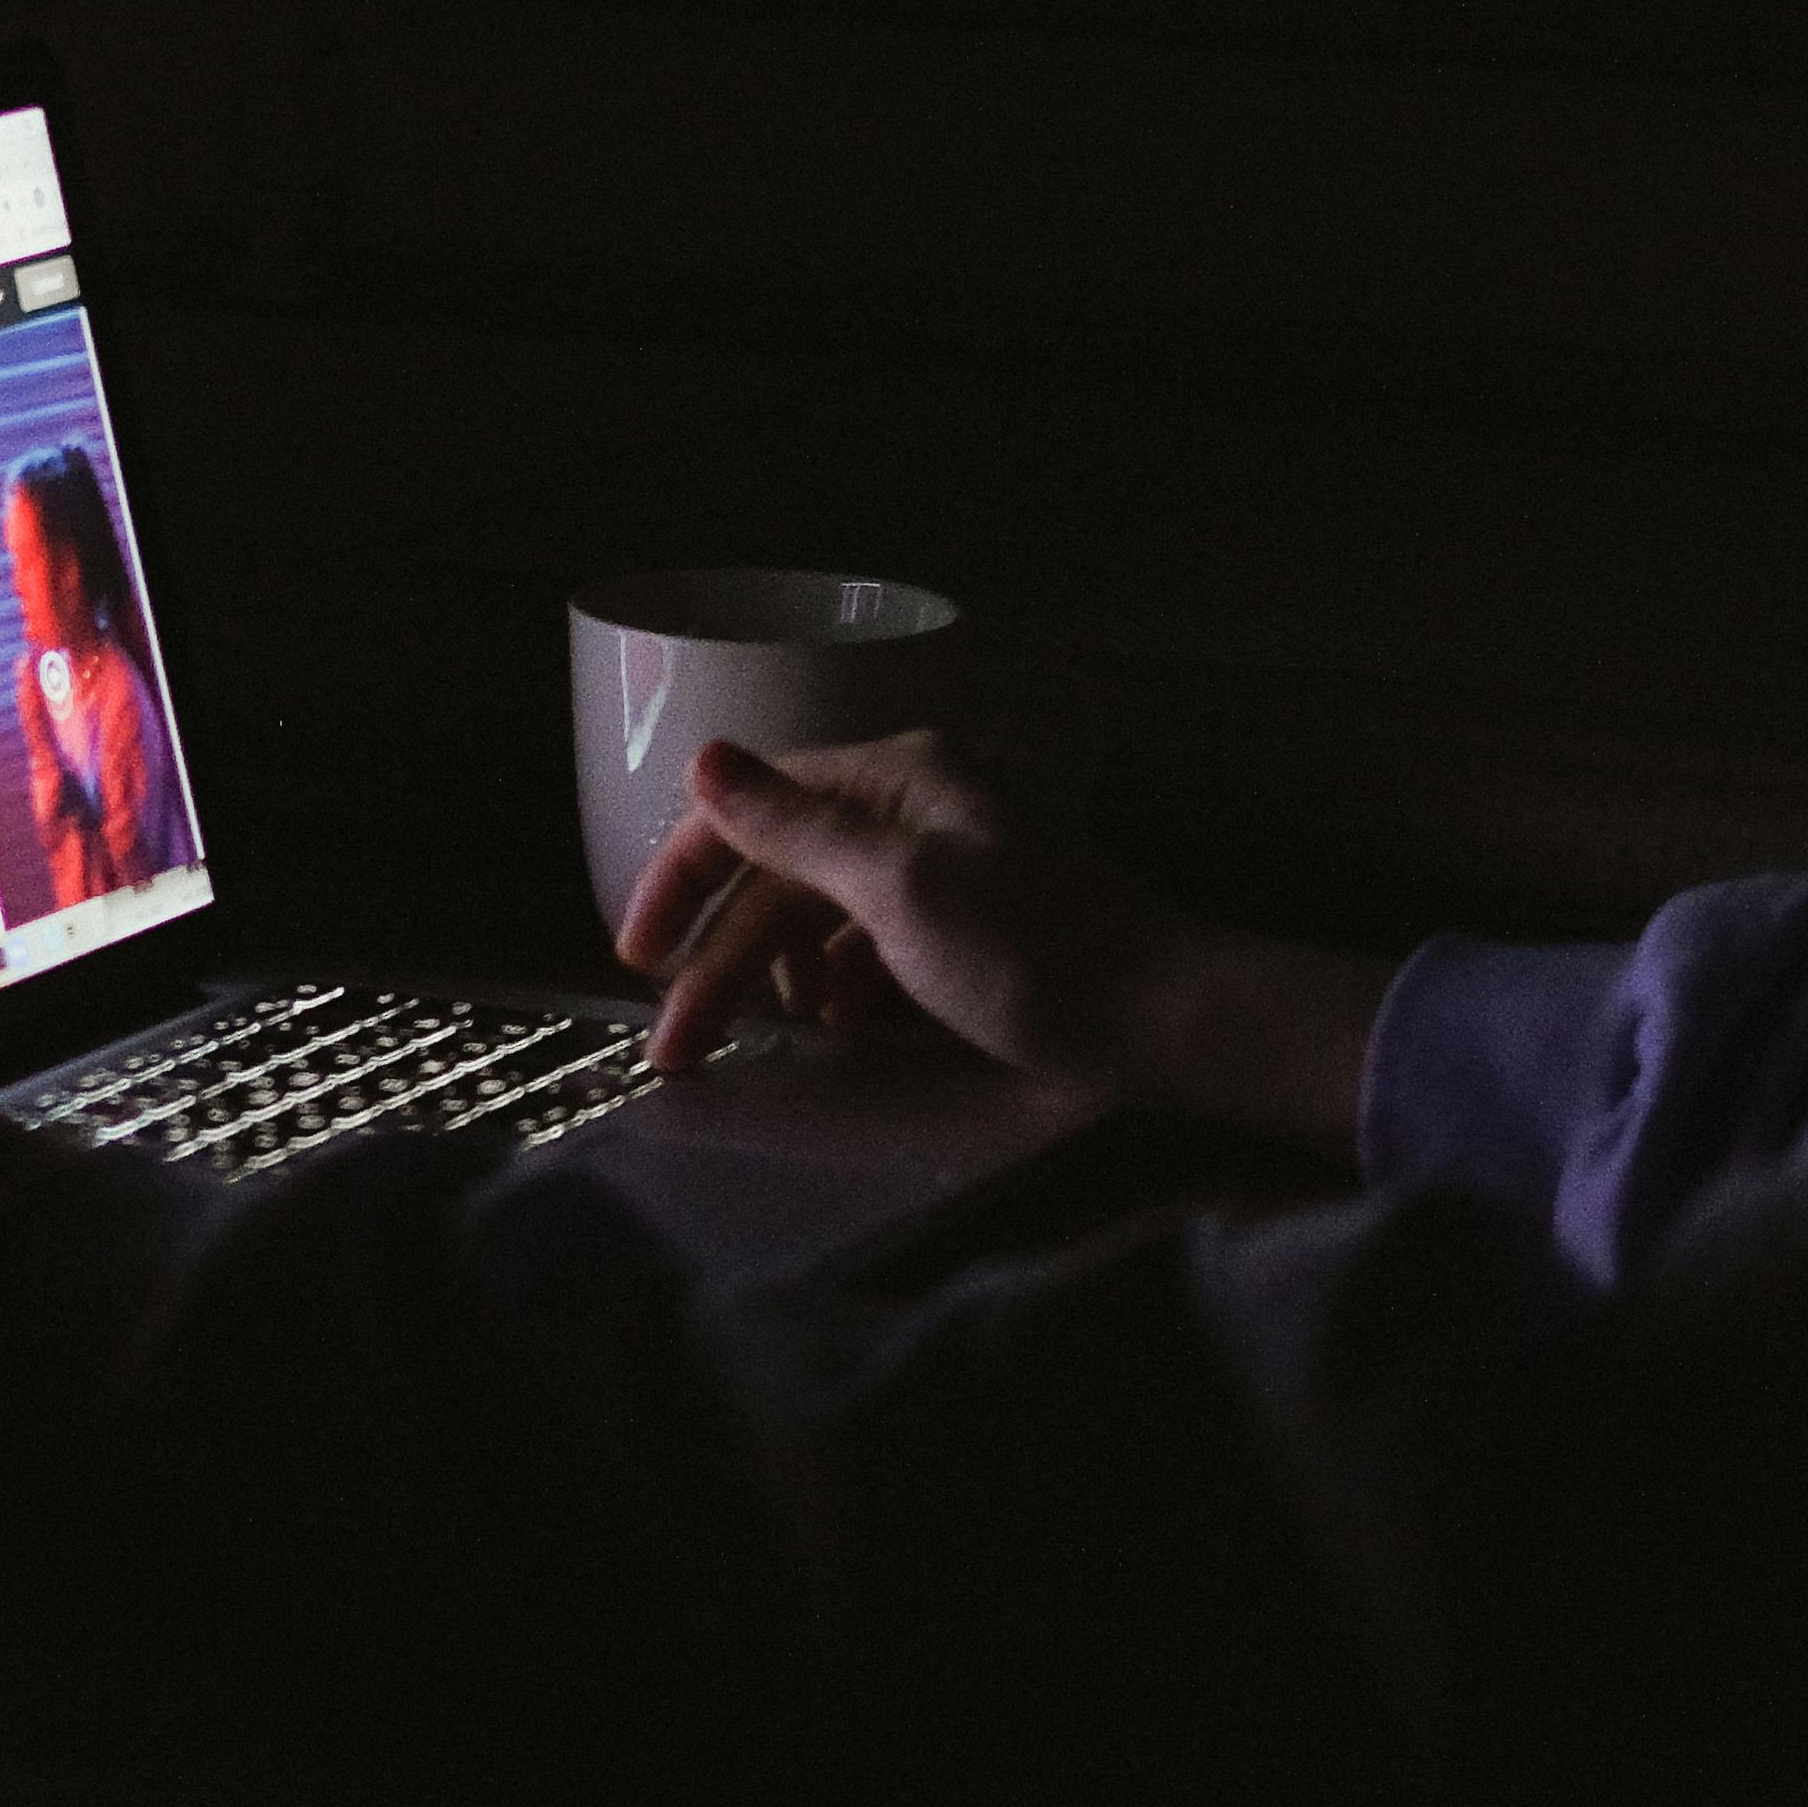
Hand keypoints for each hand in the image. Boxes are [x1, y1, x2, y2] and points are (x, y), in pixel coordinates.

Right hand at [612, 729, 1382, 1144]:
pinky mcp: (967, 927)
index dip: (681, 879)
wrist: (1171, 1024)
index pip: (751, 809)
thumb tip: (704, 758)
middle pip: (780, 875)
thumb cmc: (1035, 955)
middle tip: (677, 1047)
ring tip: (772, 1038)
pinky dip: (841, 987)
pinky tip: (841, 1027)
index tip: (636, 959)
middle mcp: (913, 806)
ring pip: (820, 917)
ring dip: (781, 977)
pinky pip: (869, 947)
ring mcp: (943, 867)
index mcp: (897, 776)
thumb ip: (796, 827)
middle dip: (724, 960)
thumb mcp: (901, 890)